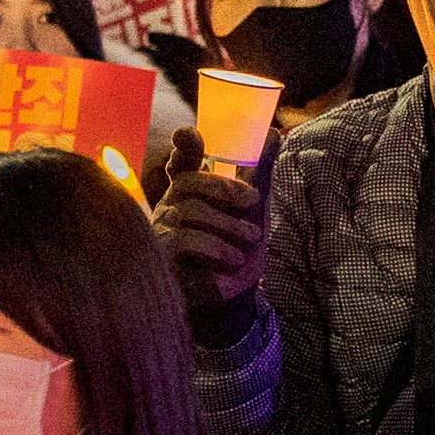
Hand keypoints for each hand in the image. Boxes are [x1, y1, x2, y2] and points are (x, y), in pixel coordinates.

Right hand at [150, 126, 268, 317]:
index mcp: (190, 194)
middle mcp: (170, 210)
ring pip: (188, 213)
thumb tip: (273, 132)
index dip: (184, 147)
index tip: (189, 133)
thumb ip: (259, 171)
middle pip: (187, 184)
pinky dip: (214, 249)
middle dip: (223, 188)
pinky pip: (182, 243)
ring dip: (227, 226)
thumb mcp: (254, 210)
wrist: (235, 301)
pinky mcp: (161, 261)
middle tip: (252, 201)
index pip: (181, 165)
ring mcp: (161, 236)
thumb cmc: (239, 249)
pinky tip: (233, 262)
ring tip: (250, 242)